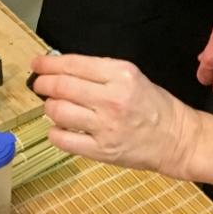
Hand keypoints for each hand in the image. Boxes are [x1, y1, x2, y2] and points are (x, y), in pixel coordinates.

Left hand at [32, 53, 200, 178]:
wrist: (175, 137)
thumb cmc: (153, 103)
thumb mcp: (132, 75)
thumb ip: (100, 71)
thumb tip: (63, 68)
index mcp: (121, 74)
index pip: (74, 64)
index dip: (49, 63)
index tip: (37, 63)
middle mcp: (111, 98)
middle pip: (62, 87)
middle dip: (43, 83)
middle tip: (39, 84)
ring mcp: (105, 126)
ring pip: (59, 112)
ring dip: (48, 107)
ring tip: (51, 105)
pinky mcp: (101, 151)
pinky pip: (64, 140)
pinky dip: (54, 132)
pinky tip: (58, 128)